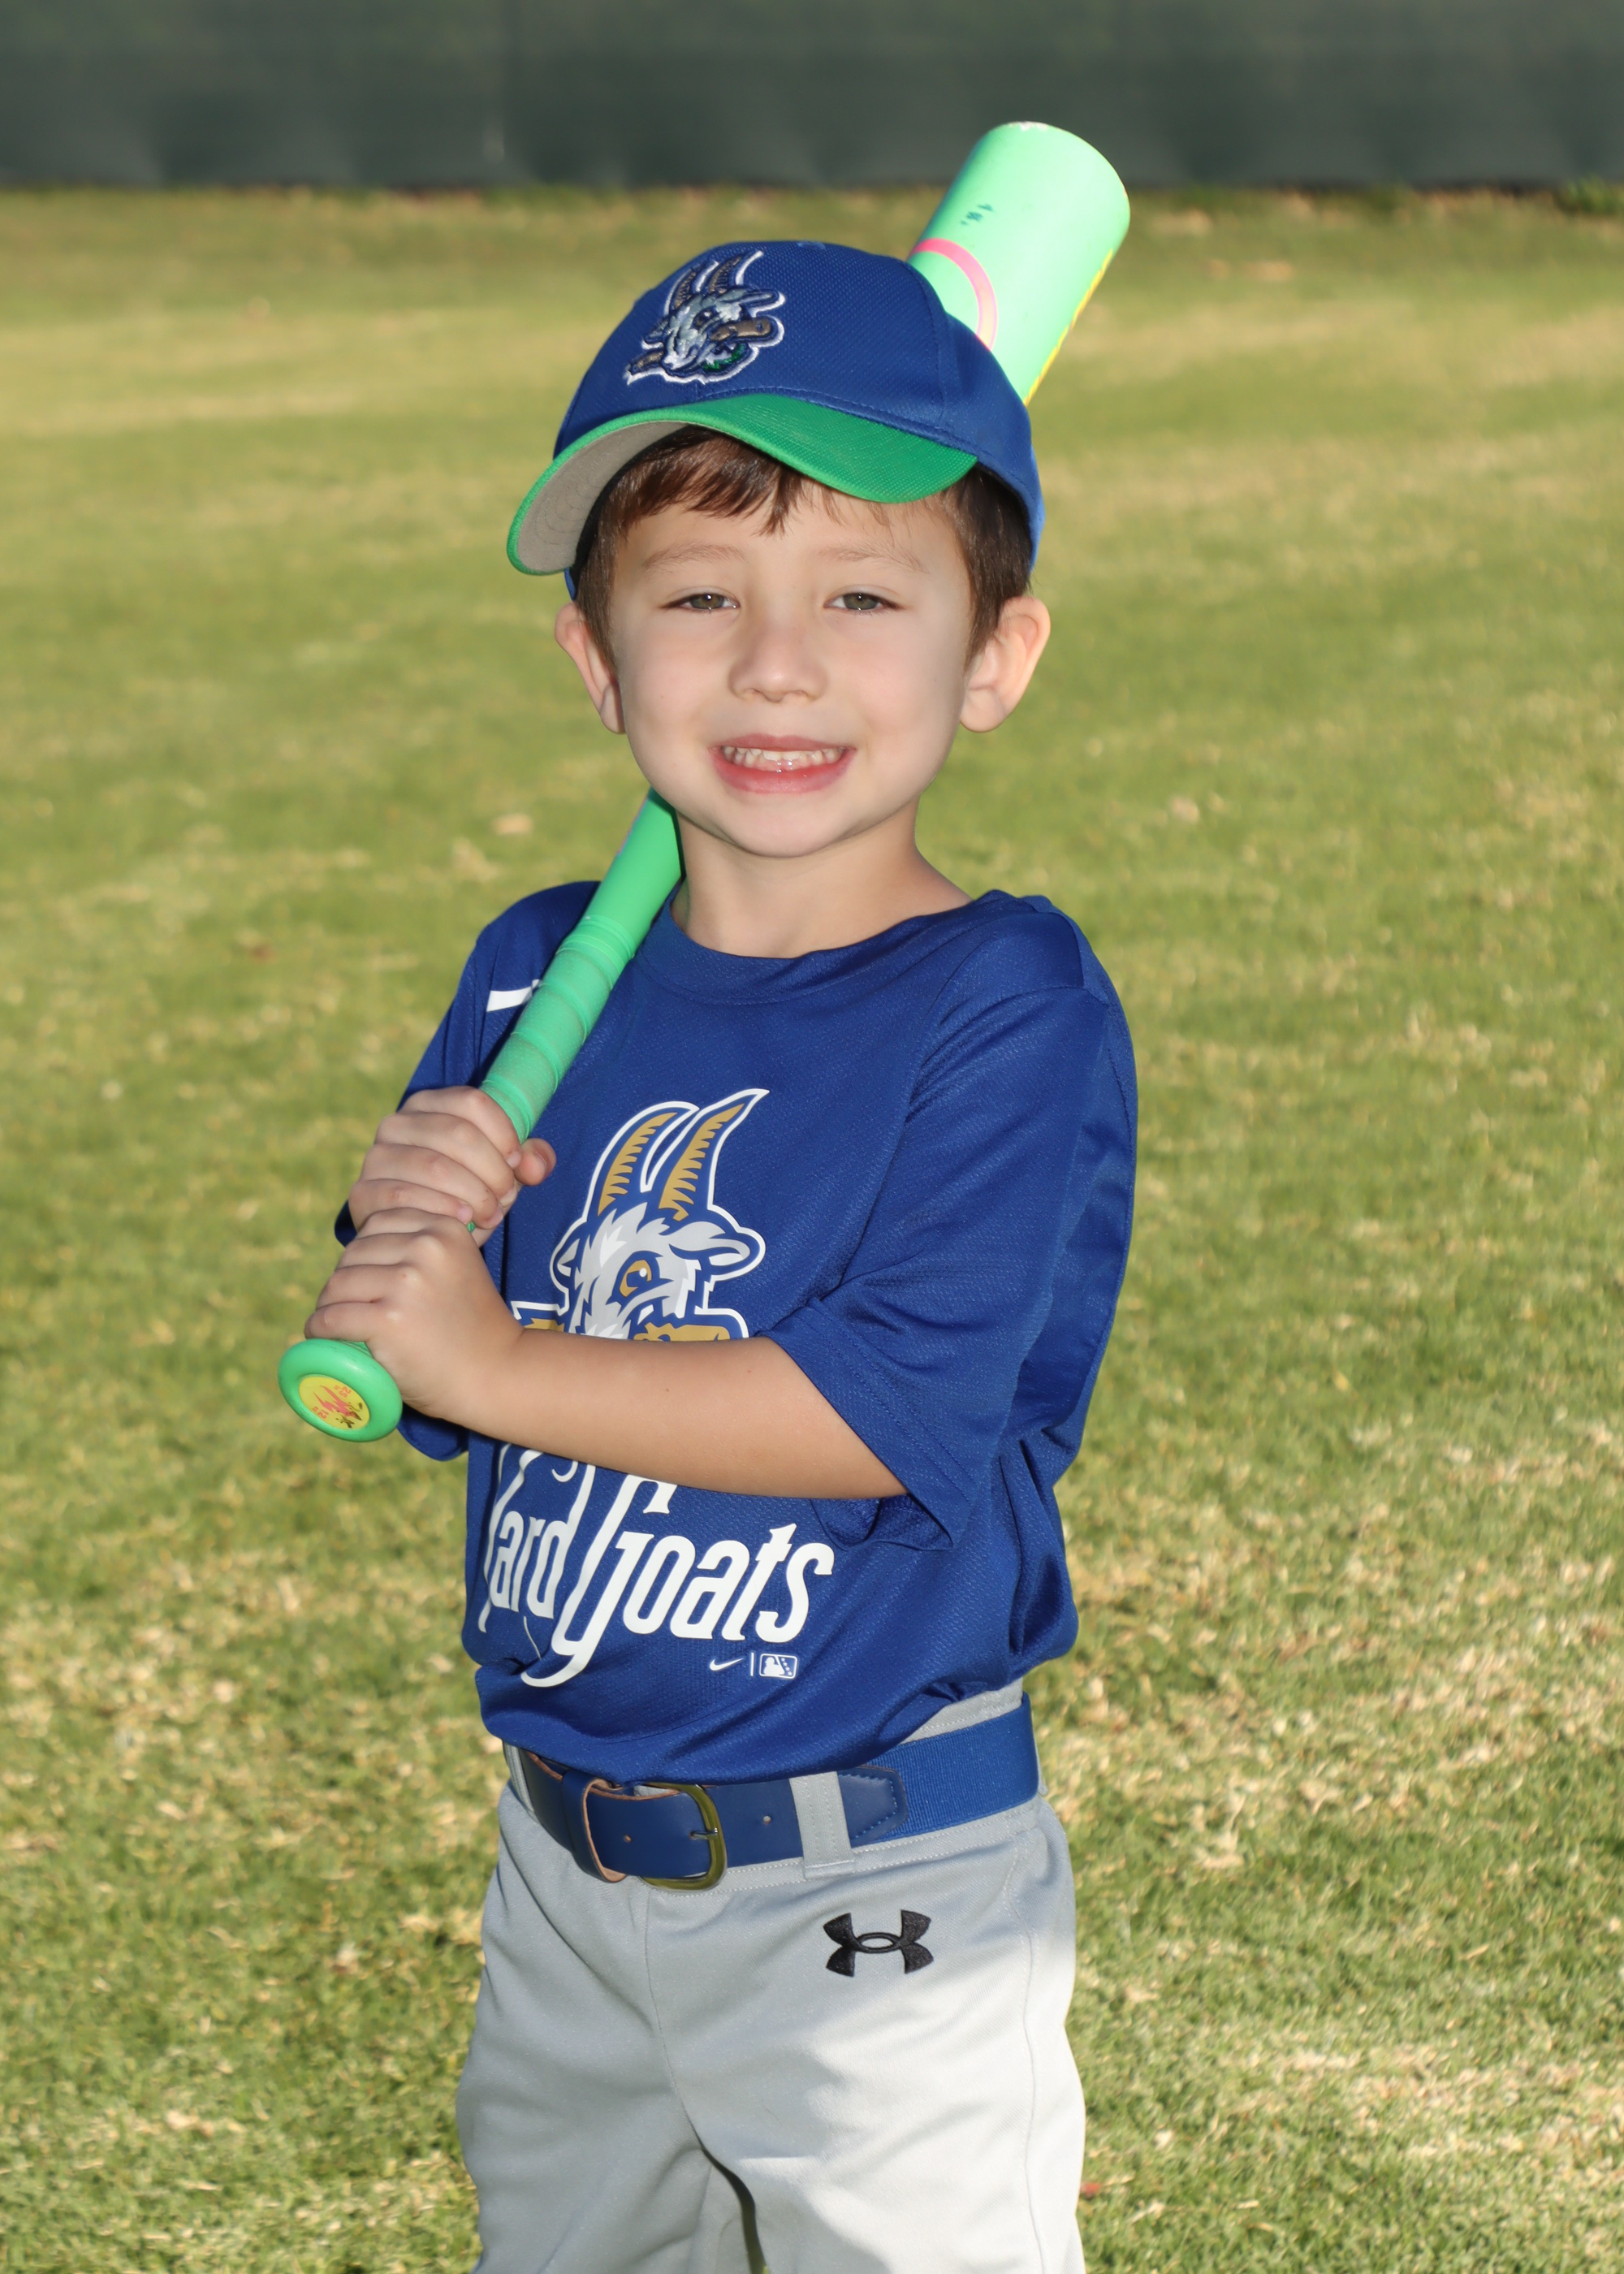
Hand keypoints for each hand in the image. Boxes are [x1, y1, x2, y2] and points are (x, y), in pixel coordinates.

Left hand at [307, 1208, 523, 1419]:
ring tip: (333, 1321)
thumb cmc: (471, 1326)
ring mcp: (407, 1283)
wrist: (495, 1374)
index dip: (365, 1253)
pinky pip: (333, 1318)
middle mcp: (427, 1248)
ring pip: (338, 1284)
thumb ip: (427, 1248)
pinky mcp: (388, 1319)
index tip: (369, 1280)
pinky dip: (320, 1328)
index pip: (378, 1224)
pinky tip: (321, 1335)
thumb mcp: (459, 1267)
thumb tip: (367, 1243)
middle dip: (346, 1279)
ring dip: (328, 1303)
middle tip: (350, 1306)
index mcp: (444, 1229)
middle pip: (354, 1252)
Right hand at [347, 1087, 553, 1242]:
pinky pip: (405, 1195)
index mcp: (430, 1104)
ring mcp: (376, 1157)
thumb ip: (528, 1161)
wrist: (419, 1232)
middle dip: (493, 1169)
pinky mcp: (363, 1191)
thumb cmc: (467, 1191)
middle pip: (458, 1133)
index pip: (473, 1102)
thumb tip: (535, 1164)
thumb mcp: (502, 1172)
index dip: (503, 1132)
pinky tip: (463, 1222)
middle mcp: (397, 1123)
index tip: (517, 1162)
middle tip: (507, 1197)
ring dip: (473, 1193)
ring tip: (491, 1213)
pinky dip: (442, 1209)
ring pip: (435, 1165)